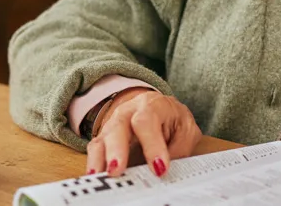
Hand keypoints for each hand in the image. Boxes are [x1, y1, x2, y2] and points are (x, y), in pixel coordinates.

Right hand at [85, 89, 202, 178]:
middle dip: (117, 149)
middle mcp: (128, 112)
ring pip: (103, 139)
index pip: (147, 121)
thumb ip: (180, 147)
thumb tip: (167, 168)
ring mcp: (113, 125)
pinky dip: (94, 163)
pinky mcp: (105, 140)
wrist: (158, 109)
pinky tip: (95, 176)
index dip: (152, 145)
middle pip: (118, 126)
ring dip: (101, 159)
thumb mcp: (186, 130)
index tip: (159, 168)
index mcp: (152, 105)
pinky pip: (96, 150)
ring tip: (99, 176)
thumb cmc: (173, 119)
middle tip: (117, 170)